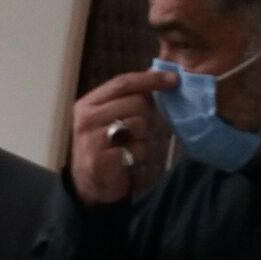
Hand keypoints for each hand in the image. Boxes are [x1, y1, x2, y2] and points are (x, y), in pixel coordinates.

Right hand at [69, 70, 177, 205]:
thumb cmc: (105, 145)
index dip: (150, 79)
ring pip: (139, 125)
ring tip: (130, 146)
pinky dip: (139, 154)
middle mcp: (86, 118)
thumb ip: (129, 98)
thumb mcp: (111, 117)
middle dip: (146, 115)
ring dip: (143, 137)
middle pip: (135, 103)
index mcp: (88, 103)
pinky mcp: (101, 160)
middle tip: (138, 129)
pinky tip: (128, 159)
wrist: (90, 182)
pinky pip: (137, 149)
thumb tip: (161, 76)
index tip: (174, 80)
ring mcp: (91, 140)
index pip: (122, 83)